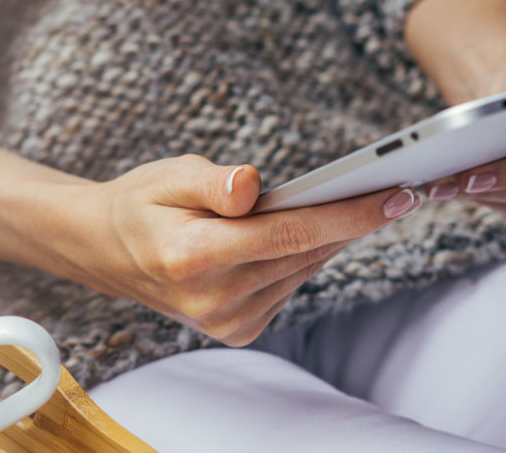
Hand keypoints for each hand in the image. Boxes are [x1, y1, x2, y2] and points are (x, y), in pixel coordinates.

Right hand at [81, 155, 422, 344]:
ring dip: (333, 238)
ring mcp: (226, 321)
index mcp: (192, 257)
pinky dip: (306, 257)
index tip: (397, 194)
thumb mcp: (169, 174)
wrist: (107, 252)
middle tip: (398, 186)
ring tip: (368, 201)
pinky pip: (290, 285)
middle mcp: (211, 298)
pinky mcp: (238, 330)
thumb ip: (211, 181)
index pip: (289, 234)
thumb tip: (251, 186)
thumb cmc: (143, 204)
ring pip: (303, 270)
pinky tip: (315, 231)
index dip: (349, 214)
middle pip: (305, 253)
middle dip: (354, 220)